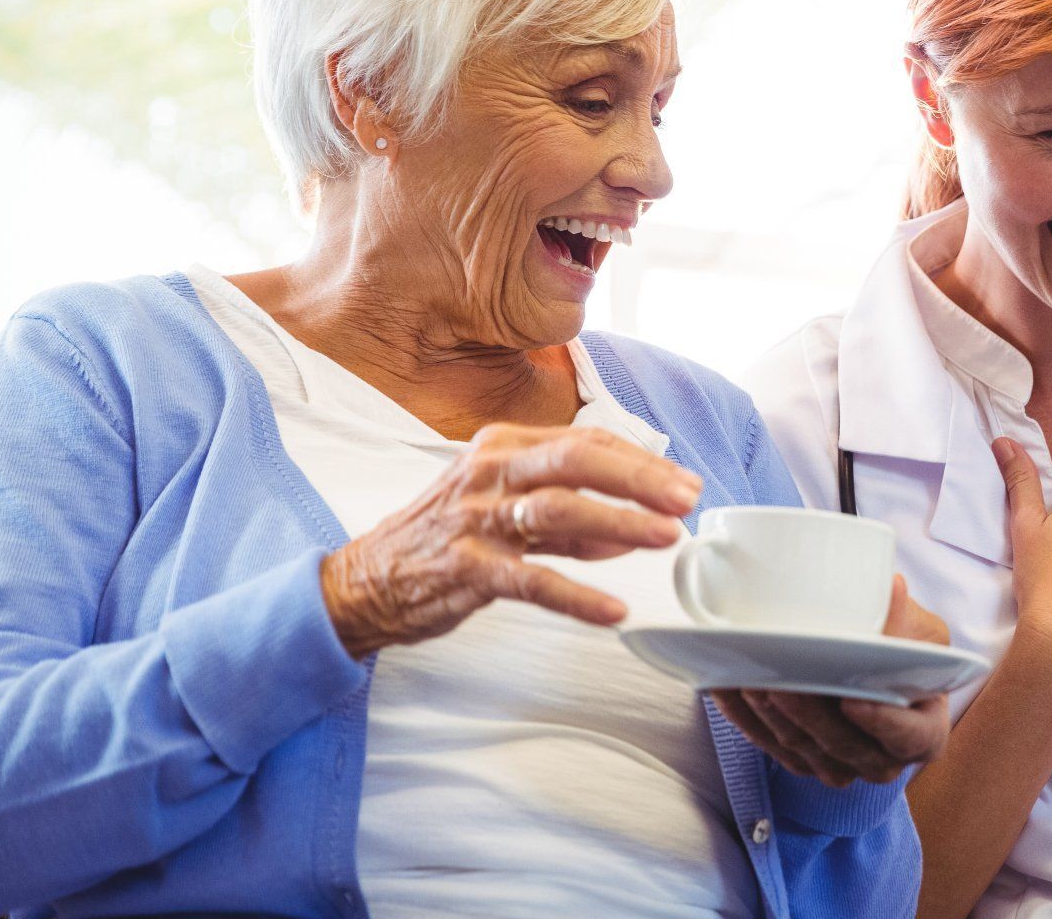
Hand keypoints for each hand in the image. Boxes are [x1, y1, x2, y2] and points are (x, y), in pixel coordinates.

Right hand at [320, 423, 701, 658]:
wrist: (362, 583)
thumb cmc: (441, 540)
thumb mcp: (504, 509)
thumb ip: (567, 517)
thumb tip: (630, 528)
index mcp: (502, 447)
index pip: (586, 441)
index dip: (641, 462)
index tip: (684, 483)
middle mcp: (489, 472)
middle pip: (578, 461)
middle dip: (640, 479)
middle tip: (689, 499)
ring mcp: (474, 519)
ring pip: (559, 510)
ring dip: (621, 524)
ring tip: (666, 538)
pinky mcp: (464, 569)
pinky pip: (530, 580)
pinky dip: (577, 595)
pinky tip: (613, 610)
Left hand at [712, 577, 951, 786]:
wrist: (878, 664)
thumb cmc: (906, 649)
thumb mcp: (919, 632)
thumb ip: (906, 621)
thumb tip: (893, 587)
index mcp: (923, 735)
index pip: (908, 737)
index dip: (881, 722)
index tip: (852, 699)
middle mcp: (883, 760)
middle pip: (843, 744)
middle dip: (807, 714)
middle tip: (781, 682)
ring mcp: (841, 765)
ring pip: (801, 747)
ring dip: (770, 715)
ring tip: (748, 679)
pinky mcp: (803, 760)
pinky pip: (771, 745)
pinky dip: (746, 718)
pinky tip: (728, 688)